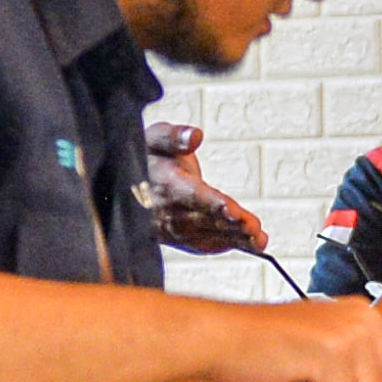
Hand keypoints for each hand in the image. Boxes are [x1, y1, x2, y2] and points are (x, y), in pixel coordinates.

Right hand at [142, 123, 272, 255]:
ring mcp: (168, 228)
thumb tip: (195, 136)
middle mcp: (164, 211)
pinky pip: (200, 244)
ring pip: (205, 235)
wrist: (122, 181)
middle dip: (230, 226)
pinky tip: (246, 245)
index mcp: (162, 183)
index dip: (212, 204)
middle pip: (202, 220)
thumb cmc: (145, 154)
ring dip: (233, 239)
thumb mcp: (153, 136)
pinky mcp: (174, 237)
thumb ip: (173, 136)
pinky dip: (223, 245)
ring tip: (259, 241)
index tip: (234, 211)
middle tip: (256, 231)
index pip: (190, 195)